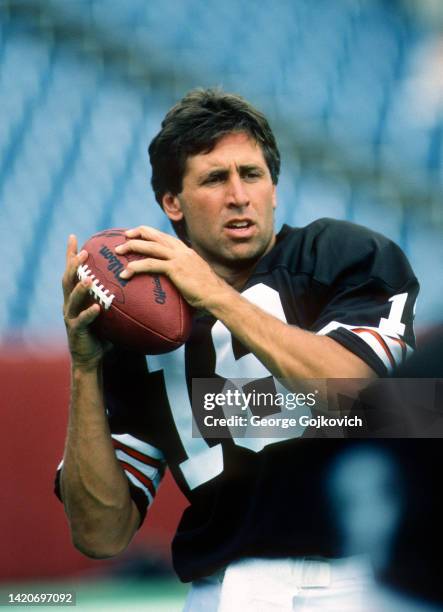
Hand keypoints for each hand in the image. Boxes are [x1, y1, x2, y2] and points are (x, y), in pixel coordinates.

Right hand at [62, 235, 108, 369]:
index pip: (72, 271)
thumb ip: (116, 295)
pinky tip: (97, 308)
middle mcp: (69, 303)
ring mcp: (71, 317)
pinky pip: (82, 321)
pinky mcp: (76, 331)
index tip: (73, 236)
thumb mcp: (108, 310)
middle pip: (67, 279)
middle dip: (74, 265)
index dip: (71, 254)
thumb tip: (140, 280)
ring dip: (80, 287)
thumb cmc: (102, 331)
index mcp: (75, 295)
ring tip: (88, 277)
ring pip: (72, 298)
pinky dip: (89, 314)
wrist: (90, 357)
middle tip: (84, 253)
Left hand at [115, 226, 226, 309]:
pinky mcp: (175, 269)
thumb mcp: (193, 278)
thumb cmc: (207, 293)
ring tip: (118, 251)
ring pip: (150, 247)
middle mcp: (181, 250)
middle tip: (123, 237)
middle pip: (155, 235)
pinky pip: (150, 264)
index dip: (148, 233)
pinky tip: (125, 273)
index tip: (136, 235)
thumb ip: (183, 275)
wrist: (217, 296)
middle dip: (137, 234)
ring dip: (132, 247)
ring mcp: (179, 258)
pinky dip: (136, 267)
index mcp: (185, 251)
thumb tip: (175, 285)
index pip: (163, 236)